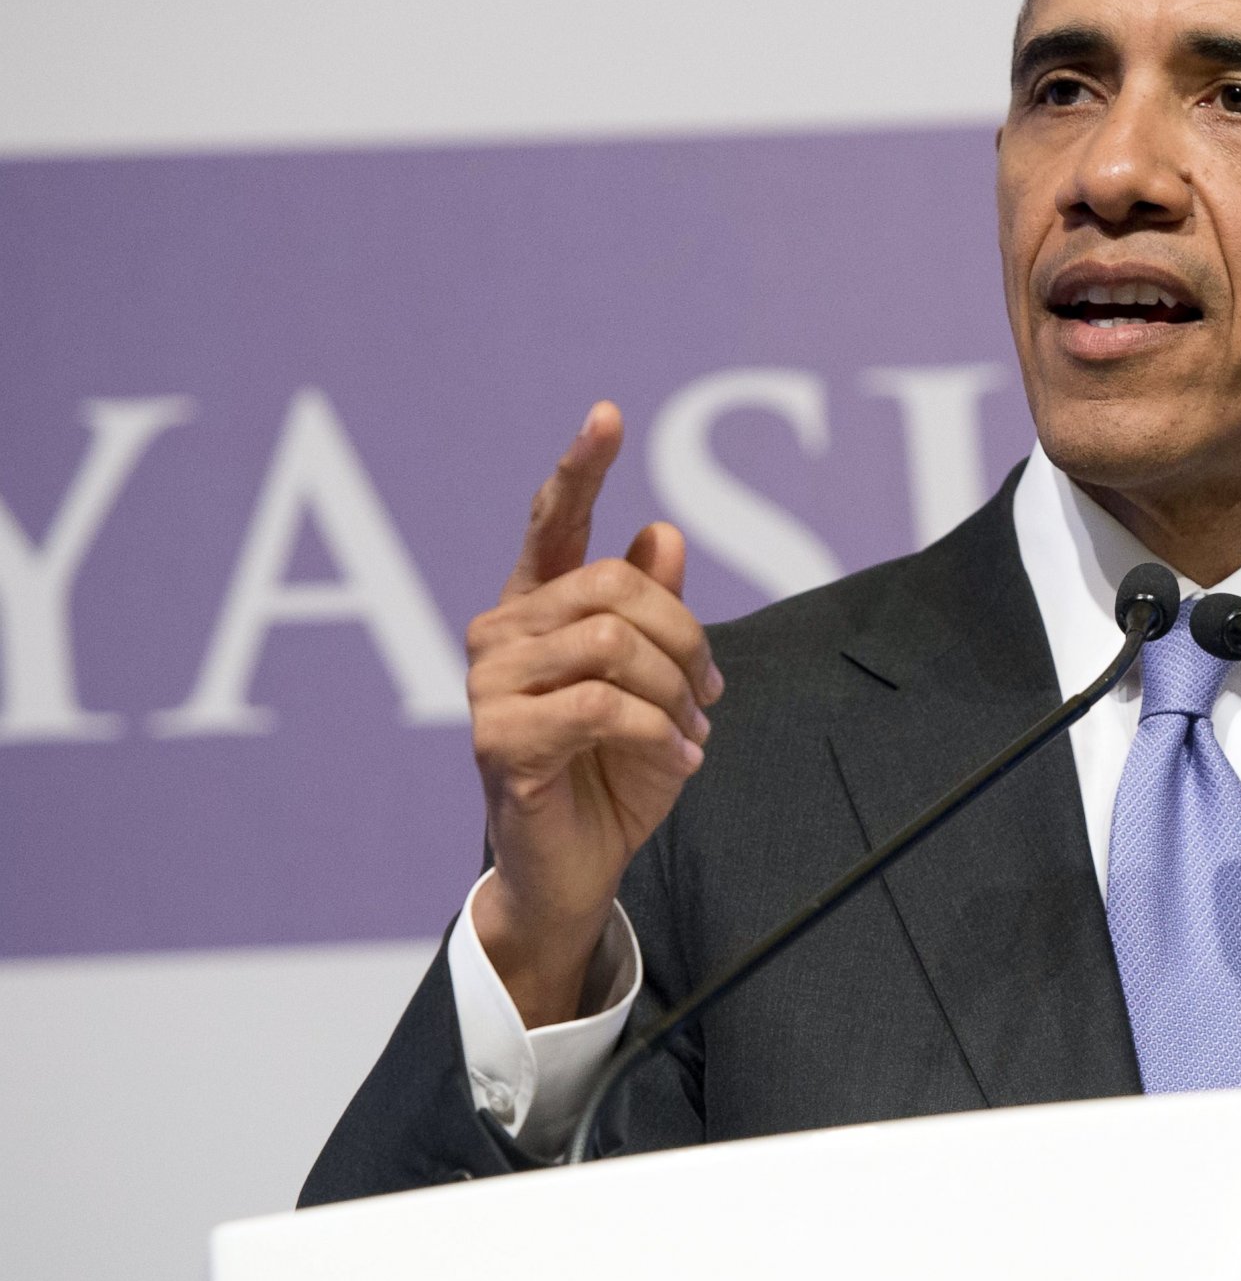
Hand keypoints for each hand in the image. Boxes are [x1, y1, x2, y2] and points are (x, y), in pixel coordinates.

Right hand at [466, 403, 721, 1026]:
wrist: (577, 866)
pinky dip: (655, 732)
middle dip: (684, 636)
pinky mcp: (497, 737)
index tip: (608, 414)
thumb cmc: (612, 772)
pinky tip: (677, 760)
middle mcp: (502, 633)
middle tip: (711, 691)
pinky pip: (599, 704)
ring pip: (611, 644)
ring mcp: (490, 683)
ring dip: (673, 691)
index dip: (581, 467)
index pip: (553, 521)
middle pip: (612, 588)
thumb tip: (660, 531)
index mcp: (538, 609)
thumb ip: (653, 612)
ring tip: (689, 731)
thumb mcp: (656, 686)